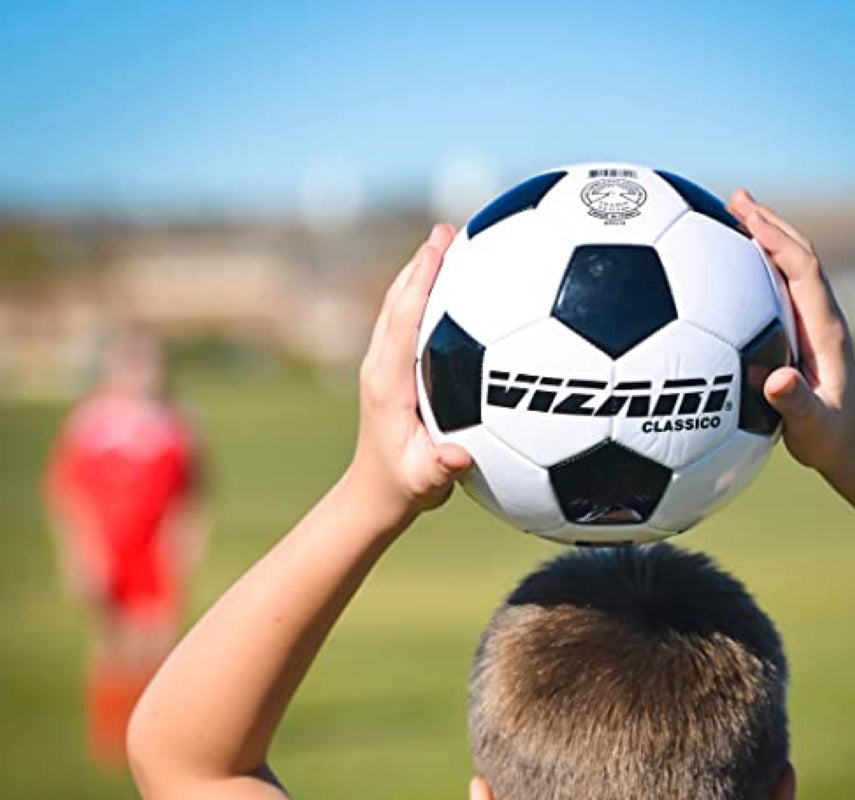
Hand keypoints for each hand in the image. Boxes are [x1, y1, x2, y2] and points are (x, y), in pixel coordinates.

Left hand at [349, 224, 471, 526]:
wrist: (373, 494)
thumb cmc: (404, 487)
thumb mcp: (425, 483)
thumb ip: (441, 468)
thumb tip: (459, 457)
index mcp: (388, 383)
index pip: (403, 319)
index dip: (421, 280)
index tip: (440, 247)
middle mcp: (380, 365)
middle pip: (398, 300)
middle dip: (422, 263)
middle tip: (450, 229)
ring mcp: (383, 364)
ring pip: (400, 306)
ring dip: (422, 273)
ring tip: (452, 241)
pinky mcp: (391, 369)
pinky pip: (407, 321)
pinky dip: (426, 296)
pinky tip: (457, 288)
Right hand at [728, 190, 854, 486]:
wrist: (854, 451)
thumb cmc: (832, 440)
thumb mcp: (811, 426)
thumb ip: (793, 403)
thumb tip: (772, 379)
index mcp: (825, 329)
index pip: (801, 269)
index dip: (774, 239)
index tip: (744, 215)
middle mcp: (820, 318)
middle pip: (797, 255)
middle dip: (767, 223)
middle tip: (733, 198)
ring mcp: (810, 326)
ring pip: (787, 269)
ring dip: (763, 240)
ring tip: (730, 220)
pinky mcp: (800, 337)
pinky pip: (776, 293)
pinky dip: (755, 271)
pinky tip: (727, 276)